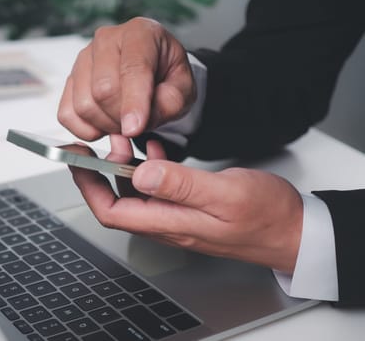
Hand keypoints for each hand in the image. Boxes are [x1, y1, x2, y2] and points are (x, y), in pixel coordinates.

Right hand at [58, 17, 195, 140]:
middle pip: (103, 90)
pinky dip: (86, 129)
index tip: (134, 129)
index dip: (133, 102)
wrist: (153, 71)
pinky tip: (104, 124)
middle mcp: (106, 41)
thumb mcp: (184, 87)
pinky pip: (67, 114)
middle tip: (138, 123)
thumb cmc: (166, 75)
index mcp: (140, 33)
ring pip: (84, 105)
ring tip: (123, 120)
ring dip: (106, 125)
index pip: (132, 68)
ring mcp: (83, 59)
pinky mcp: (69, 81)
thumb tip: (137, 121)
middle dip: (122, 118)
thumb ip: (170, 102)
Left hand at [69, 135, 303, 272]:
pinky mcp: (186, 206)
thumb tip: (141, 174)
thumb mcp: (224, 194)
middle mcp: (166, 222)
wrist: (294, 230)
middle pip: (116, 200)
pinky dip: (147, 166)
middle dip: (103, 170)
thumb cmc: (265, 216)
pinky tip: (154, 149)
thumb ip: (181, 184)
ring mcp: (175, 215)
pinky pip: (155, 188)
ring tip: (127, 139)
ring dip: (125, 166)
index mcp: (169, 222)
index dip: (88, 186)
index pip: (111, 210)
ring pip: (134, 192)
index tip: (77, 159)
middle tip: (107, 140)